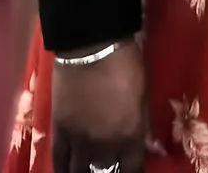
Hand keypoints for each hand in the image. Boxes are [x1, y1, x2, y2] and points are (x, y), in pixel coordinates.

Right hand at [50, 39, 147, 172]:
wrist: (92, 47)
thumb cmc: (126, 65)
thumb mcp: (143, 95)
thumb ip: (143, 124)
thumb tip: (149, 145)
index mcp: (129, 134)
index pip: (132, 168)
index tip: (131, 171)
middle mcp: (104, 144)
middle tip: (110, 170)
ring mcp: (78, 139)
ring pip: (79, 171)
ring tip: (90, 172)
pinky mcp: (59, 130)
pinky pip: (59, 160)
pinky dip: (63, 170)